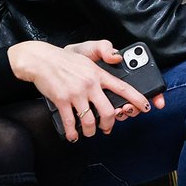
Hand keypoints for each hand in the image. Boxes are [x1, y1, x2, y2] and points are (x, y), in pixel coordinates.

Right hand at [8, 40, 154, 142]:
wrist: (40, 60)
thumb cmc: (64, 58)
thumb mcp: (87, 50)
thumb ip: (104, 51)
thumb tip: (117, 59)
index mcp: (98, 74)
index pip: (122, 87)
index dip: (137, 99)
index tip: (146, 107)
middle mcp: (89, 84)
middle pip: (108, 111)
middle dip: (110, 123)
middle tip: (107, 128)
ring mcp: (75, 94)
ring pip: (89, 120)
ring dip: (91, 131)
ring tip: (90, 132)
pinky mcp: (61, 100)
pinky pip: (70, 122)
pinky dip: (72, 133)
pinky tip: (73, 135)